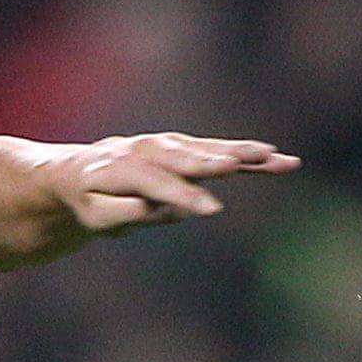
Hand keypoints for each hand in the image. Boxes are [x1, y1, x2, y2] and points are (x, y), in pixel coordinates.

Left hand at [44, 133, 297, 238]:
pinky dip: (246, 153)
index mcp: (121, 168)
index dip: (185, 197)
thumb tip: (153, 209)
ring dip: (242, 153)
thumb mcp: (96, 217)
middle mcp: (148, 149)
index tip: (212, 211)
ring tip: (275, 157)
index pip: (157, 184)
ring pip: (209, 149)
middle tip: (238, 166)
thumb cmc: (89, 202)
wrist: (83, 171)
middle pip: (185, 158)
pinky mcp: (186, 148)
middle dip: (213, 162)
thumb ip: (122, 213)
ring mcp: (169, 145)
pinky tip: (277, 157)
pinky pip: (219, 150)